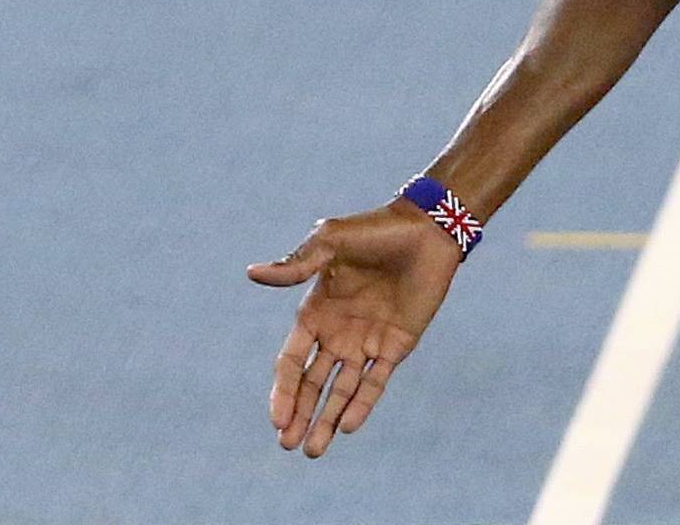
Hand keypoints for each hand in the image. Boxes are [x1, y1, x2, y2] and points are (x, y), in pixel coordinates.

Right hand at [247, 201, 460, 456]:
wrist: (428, 229)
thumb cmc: (376, 229)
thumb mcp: (332, 242)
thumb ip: (296, 265)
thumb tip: (252, 273)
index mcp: (316, 311)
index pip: (292, 361)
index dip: (283, 391)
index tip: (277, 419)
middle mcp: (338, 332)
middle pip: (312, 383)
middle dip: (299, 414)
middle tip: (288, 445)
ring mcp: (367, 340)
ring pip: (341, 390)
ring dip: (326, 419)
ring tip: (313, 451)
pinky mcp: (396, 344)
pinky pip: (376, 382)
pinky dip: (362, 404)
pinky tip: (348, 427)